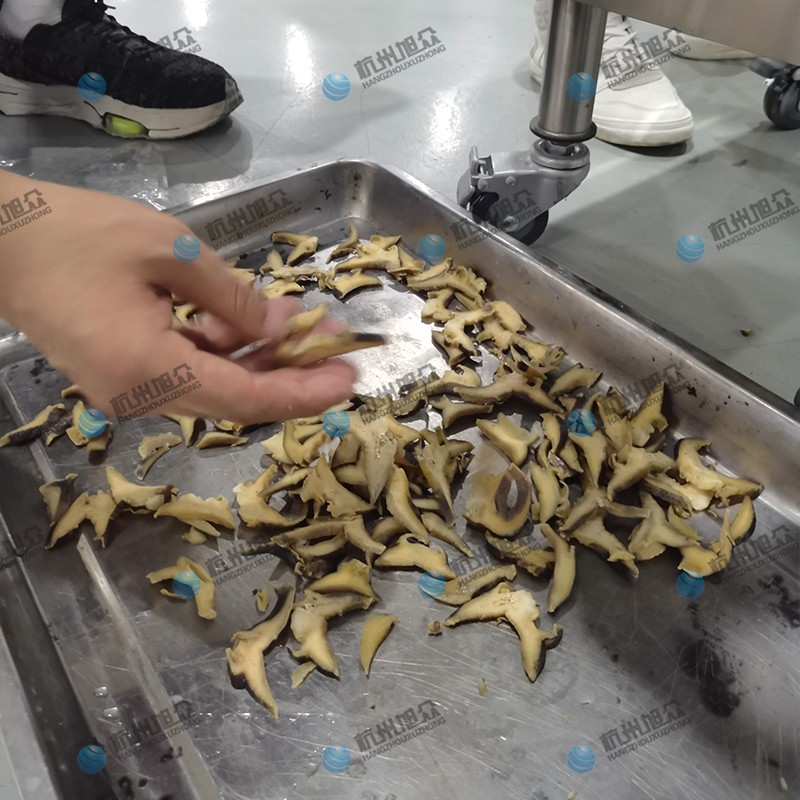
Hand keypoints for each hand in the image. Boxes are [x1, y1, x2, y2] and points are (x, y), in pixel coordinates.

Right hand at [0, 171, 356, 422]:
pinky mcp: (123, 376)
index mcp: (148, 369)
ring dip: (260, 360)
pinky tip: (249, 323)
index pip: (246, 399)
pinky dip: (224, 353)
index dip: (303, 393)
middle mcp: (139, 396)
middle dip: (291, 375)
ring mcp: (128, 391)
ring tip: (300, 324)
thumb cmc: (77, 233)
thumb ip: (232, 296)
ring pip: (215, 388)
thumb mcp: (170, 249)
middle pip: (236, 401)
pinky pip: (188, 374)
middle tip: (334, 348)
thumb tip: (280, 325)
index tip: (348, 378)